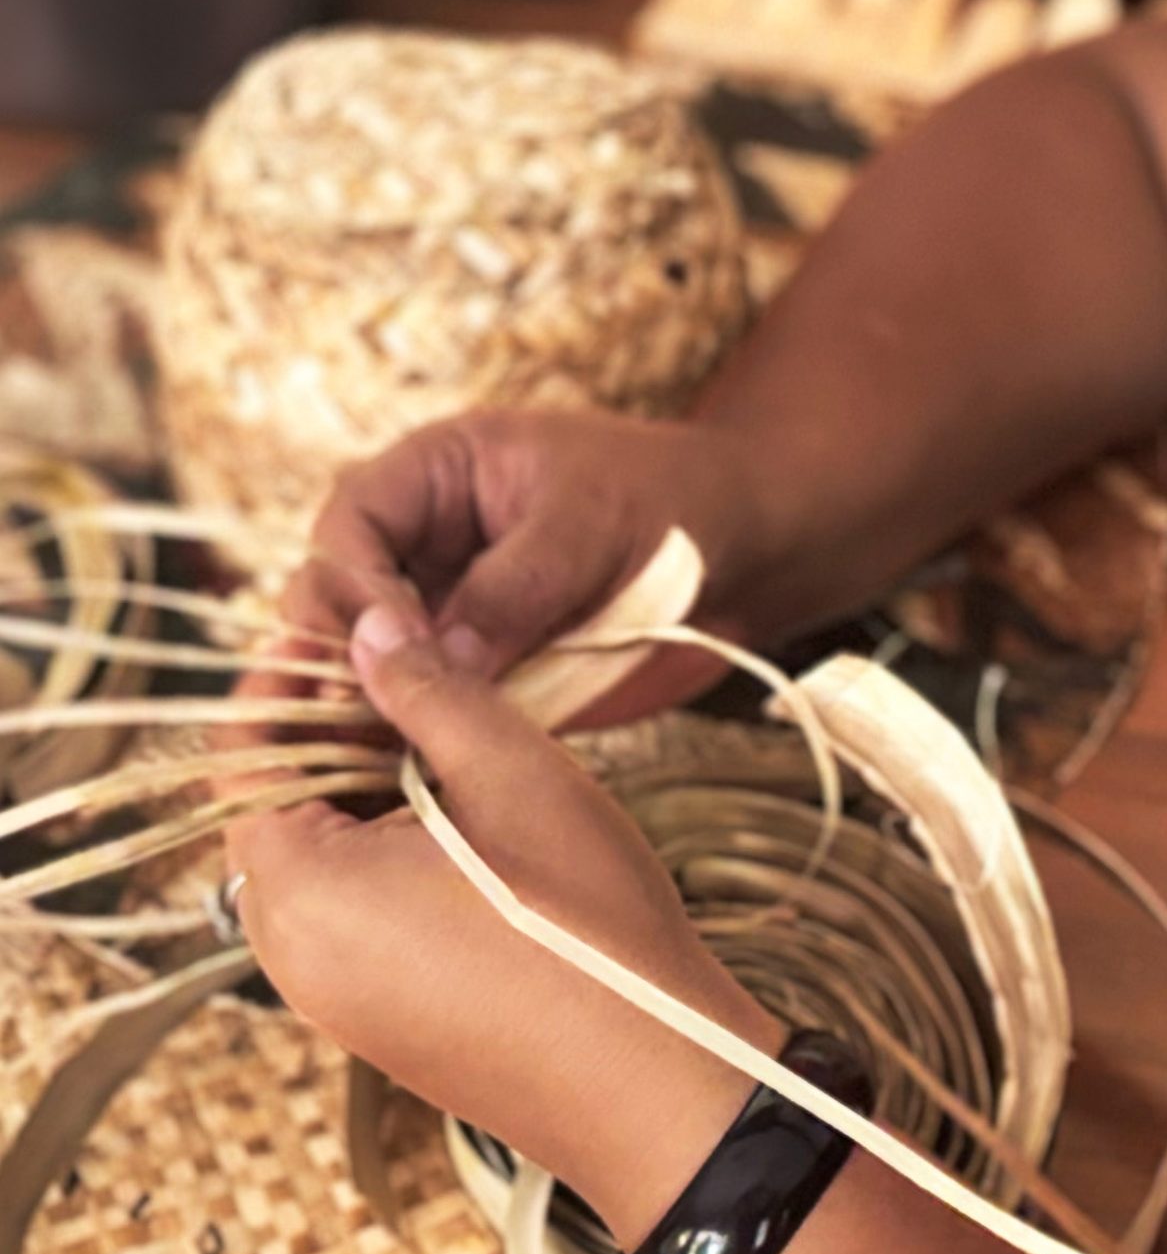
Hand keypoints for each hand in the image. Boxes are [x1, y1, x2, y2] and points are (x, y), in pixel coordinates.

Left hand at [226, 604, 780, 1242]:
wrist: (658, 1082)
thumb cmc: (587, 925)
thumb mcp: (511, 773)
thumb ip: (427, 690)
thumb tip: (369, 629)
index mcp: (301, 893)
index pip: (247, 754)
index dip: (294, 678)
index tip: (357, 628)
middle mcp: (292, 959)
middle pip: (277, 810)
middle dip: (337, 735)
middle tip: (419, 678)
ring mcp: (335, 1002)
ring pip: (320, 864)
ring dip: (370, 795)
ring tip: (458, 747)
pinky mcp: (382, 1026)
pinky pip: (354, 918)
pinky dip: (389, 859)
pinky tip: (472, 828)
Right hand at [282, 410, 775, 723]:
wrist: (744, 553)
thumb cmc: (671, 504)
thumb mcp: (591, 525)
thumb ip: (514, 586)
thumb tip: (438, 657)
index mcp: (436, 477)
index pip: (350, 524)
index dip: (352, 581)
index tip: (381, 642)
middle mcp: (426, 549)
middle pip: (335, 598)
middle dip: (340, 651)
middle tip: (362, 710)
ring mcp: (449, 616)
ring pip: (370, 666)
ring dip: (365, 707)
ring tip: (372, 753)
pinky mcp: (482, 677)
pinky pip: (426, 710)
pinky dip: (413, 741)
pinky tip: (411, 775)